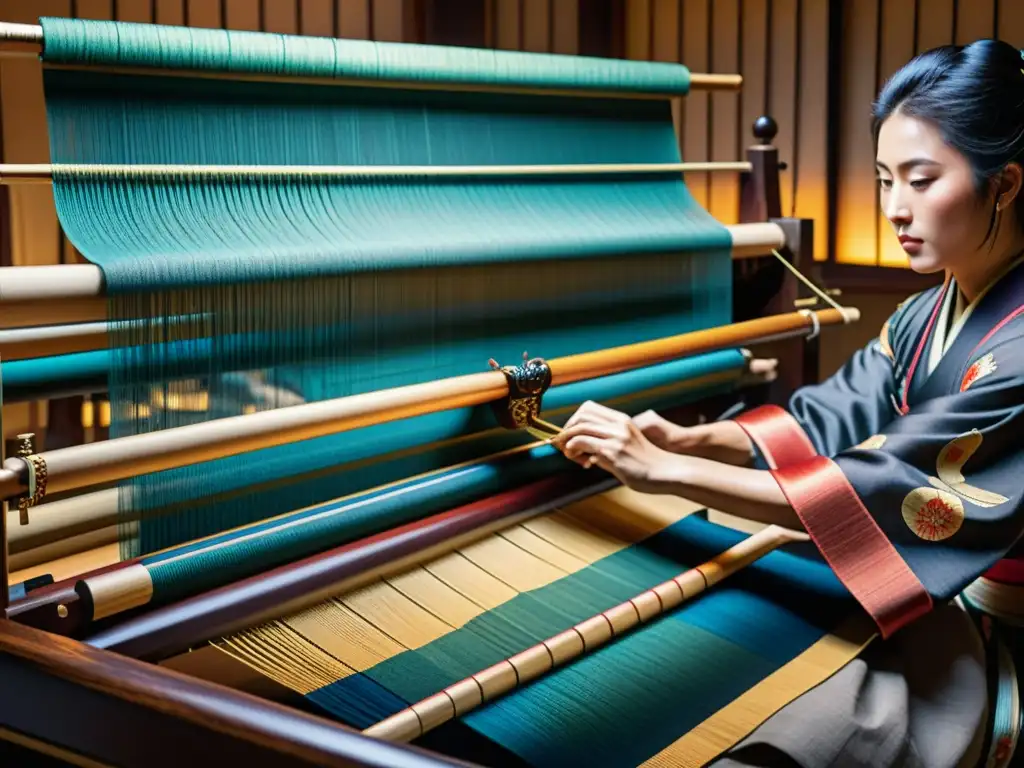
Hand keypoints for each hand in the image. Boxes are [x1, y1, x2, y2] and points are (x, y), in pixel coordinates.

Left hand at [552, 401, 674, 493]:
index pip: (588, 408)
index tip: (571, 435)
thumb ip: (608, 441)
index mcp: (621, 420)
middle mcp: (618, 425)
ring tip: (570, 454)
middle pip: (581, 416)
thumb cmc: (647, 462)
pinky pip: (582, 444)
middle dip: (567, 430)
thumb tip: (586, 451)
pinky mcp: (612, 452)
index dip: (574, 420)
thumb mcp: (628, 443)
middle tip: (565, 445)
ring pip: (579, 429)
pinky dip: (574, 451)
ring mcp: (615, 438)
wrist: (665, 472)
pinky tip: (582, 462)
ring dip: (567, 442)